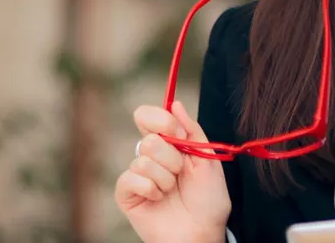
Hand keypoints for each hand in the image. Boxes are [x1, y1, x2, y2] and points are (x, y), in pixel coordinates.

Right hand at [115, 101, 230, 242]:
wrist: (203, 232)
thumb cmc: (208, 200)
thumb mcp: (207, 159)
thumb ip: (192, 130)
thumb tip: (175, 104)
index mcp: (168, 144)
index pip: (148, 116)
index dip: (162, 120)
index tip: (179, 135)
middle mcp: (149, 156)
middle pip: (148, 139)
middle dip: (172, 159)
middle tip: (181, 174)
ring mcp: (137, 175)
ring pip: (142, 161)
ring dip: (164, 179)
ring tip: (171, 192)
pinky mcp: (126, 194)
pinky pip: (130, 178)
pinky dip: (150, 189)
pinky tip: (158, 200)